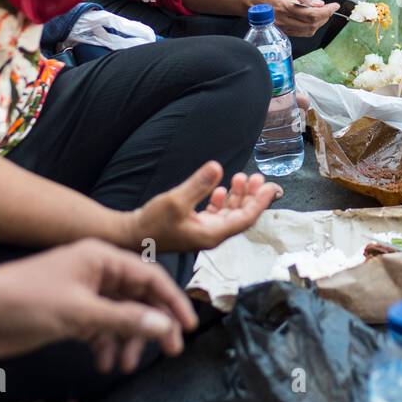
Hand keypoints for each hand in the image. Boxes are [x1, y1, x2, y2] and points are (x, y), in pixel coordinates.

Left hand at [0, 239, 198, 372]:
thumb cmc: (23, 300)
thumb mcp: (79, 311)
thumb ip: (124, 319)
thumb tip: (164, 325)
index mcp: (101, 258)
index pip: (150, 277)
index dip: (172, 301)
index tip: (187, 326)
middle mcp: (97, 273)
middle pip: (139, 298)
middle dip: (153, 324)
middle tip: (167, 350)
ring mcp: (84, 294)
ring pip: (121, 317)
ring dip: (128, 340)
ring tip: (126, 365)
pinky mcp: (70, 314)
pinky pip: (101, 329)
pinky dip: (106, 346)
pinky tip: (104, 362)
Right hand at [126, 161, 280, 253]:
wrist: (131, 235)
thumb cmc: (152, 223)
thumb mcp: (176, 200)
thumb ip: (198, 184)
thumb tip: (217, 167)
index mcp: (212, 234)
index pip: (245, 218)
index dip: (259, 202)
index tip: (270, 187)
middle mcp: (212, 235)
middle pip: (241, 216)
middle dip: (251, 196)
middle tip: (258, 177)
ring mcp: (204, 231)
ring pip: (229, 213)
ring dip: (237, 196)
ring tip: (241, 177)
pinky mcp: (195, 226)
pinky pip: (217, 214)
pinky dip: (222, 201)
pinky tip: (221, 188)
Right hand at [233, 0, 337, 35]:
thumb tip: (319, 4)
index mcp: (285, 6)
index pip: (312, 14)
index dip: (327, 11)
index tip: (335, 5)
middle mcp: (284, 19)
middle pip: (312, 24)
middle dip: (325, 17)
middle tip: (329, 8)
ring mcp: (282, 27)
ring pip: (307, 31)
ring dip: (319, 23)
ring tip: (322, 13)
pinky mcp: (281, 31)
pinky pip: (300, 33)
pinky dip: (310, 27)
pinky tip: (311, 18)